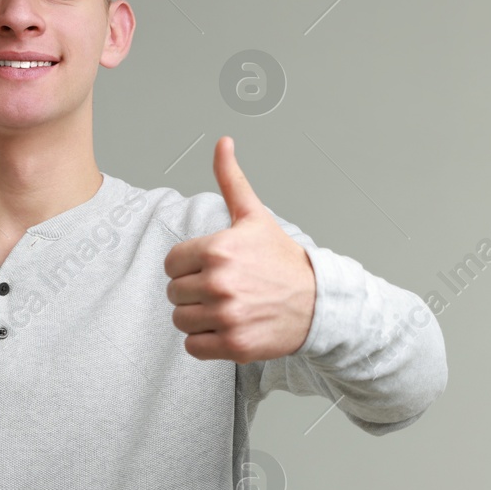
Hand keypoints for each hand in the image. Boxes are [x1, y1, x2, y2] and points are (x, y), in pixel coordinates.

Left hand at [164, 136, 317, 363]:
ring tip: (226, 308)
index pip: (171, 264)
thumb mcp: (254, 217)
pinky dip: (206, 342)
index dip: (188, 266)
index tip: (212, 268)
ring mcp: (227, 316)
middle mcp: (219, 283)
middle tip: (223, 289)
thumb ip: (231, 180)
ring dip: (198, 318)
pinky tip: (228, 327)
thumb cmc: (282, 260)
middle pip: (174, 293)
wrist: (319, 303)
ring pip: (181, 320)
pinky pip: (192, 347)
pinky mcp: (233, 344)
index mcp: (218, 249)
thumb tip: (223, 142)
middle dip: (193, 292)